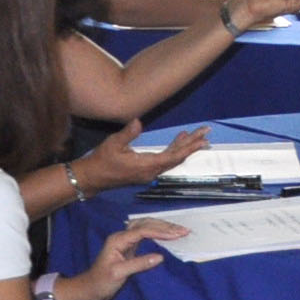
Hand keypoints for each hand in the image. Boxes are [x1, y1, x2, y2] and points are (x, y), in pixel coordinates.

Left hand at [61, 220, 183, 299]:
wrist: (89, 289)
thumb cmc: (101, 282)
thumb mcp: (119, 274)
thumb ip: (139, 264)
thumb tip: (160, 257)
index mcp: (118, 240)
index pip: (143, 231)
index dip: (161, 232)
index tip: (177, 235)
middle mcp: (122, 236)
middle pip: (145, 224)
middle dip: (165, 226)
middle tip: (183, 231)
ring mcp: (125, 241)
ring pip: (146, 226)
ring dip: (162, 227)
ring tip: (179, 230)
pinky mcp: (129, 247)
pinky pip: (146, 234)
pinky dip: (158, 232)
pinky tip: (167, 235)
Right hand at [82, 120, 208, 193]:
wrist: (92, 178)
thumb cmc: (102, 161)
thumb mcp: (113, 145)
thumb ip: (127, 134)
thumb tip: (138, 121)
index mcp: (146, 166)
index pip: (173, 156)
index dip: (189, 148)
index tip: (202, 140)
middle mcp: (152, 171)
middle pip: (177, 157)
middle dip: (192, 145)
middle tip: (207, 133)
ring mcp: (150, 172)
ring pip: (172, 158)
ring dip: (184, 146)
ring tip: (197, 135)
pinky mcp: (146, 171)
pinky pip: (165, 160)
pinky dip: (174, 149)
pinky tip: (179, 139)